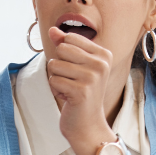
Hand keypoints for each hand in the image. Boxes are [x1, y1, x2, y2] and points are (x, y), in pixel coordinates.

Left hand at [45, 26, 116, 154]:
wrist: (87, 124)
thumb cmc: (80, 93)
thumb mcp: (74, 65)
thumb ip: (64, 45)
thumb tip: (52, 29)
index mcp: (104, 54)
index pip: (69, 38)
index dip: (64, 54)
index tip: (76, 70)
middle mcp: (101, 64)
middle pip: (61, 49)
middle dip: (59, 66)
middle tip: (72, 82)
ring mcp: (92, 77)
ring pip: (55, 65)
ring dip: (57, 79)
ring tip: (70, 90)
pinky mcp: (81, 91)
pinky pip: (54, 80)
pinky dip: (56, 90)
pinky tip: (68, 99)